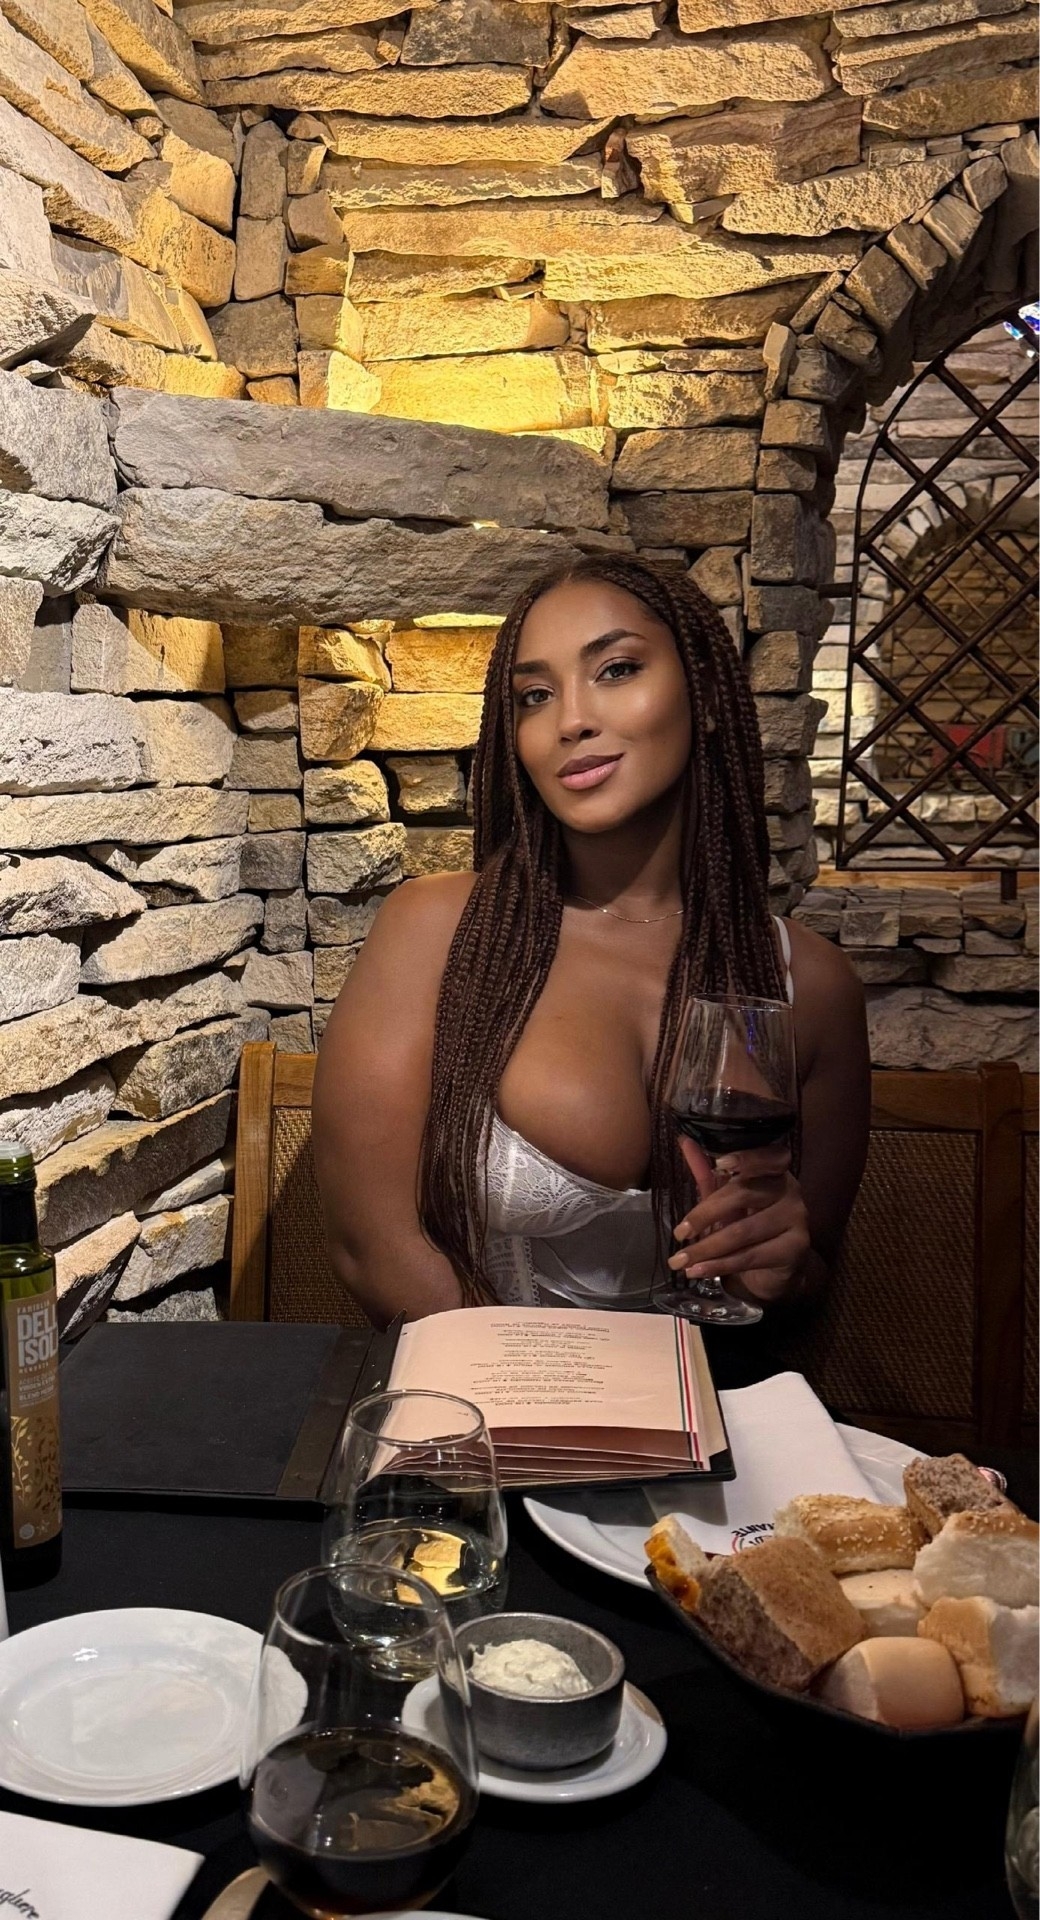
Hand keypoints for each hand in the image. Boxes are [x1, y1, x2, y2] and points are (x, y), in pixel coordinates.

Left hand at [668, 1137, 810, 1304]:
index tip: (720, 1163)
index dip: (746, 1157)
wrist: (774, 1268)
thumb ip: (707, 1172)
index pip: (768, 1157)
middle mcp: (790, 1190)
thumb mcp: (725, 1199)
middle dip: (705, 1215)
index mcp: (774, 1171)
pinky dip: (719, 1265)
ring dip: (706, 1248)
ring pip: (743, 1231)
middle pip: (744, 1194)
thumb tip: (685, 1141)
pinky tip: (698, 1271)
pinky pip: (750, 1256)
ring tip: (679, 1261)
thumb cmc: (747, 1224)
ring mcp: (796, 1219)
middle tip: (678, 1233)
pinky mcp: (795, 1249)